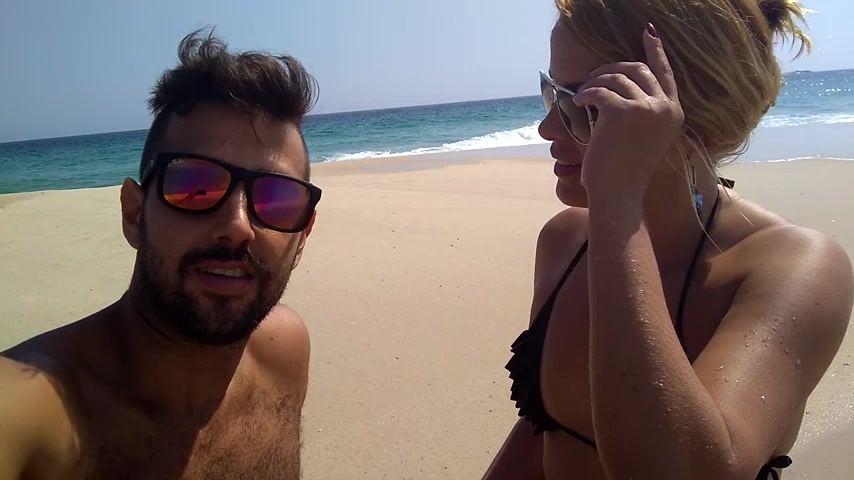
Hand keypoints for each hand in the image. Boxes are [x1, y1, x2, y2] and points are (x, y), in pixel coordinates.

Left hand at [574, 24, 684, 201]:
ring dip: (595, 82)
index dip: (655, 51)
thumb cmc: (625, 172)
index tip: (648, 33)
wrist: (619, 194)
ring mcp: (646, 108)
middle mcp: (665, 107)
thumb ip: (642, 112)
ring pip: (616, 77)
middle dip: (611, 67)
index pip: (665, 73)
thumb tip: (618, 87)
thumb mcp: (643, 138)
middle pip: (638, 69)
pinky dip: (585, 93)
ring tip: (583, 94)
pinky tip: (577, 101)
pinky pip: (599, 91)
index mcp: (674, 113)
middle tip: (593, 75)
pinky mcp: (623, 111)